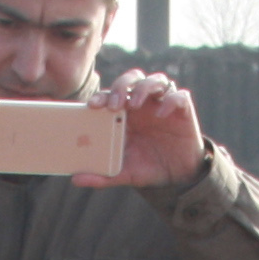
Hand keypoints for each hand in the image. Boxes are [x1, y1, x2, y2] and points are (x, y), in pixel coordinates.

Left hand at [91, 71, 209, 190]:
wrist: (177, 176)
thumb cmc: (147, 167)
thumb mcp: (124, 173)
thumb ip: (102, 176)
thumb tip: (76, 180)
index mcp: (125, 114)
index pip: (111, 94)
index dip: (101, 96)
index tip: (92, 106)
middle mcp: (143, 104)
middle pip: (131, 79)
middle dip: (121, 86)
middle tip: (115, 104)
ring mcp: (163, 104)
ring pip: (155, 80)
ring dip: (143, 88)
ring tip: (135, 104)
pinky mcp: (183, 110)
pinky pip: (180, 96)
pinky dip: (171, 100)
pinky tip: (162, 114)